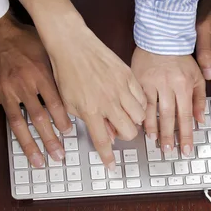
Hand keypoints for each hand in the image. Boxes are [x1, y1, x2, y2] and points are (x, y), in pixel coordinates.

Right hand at [0, 13, 70, 167]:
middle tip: (59, 156)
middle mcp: (21, 84)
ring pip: (15, 123)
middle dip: (50, 140)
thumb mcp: (46, 49)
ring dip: (27, 145)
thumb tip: (82, 88)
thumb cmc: (21, 37)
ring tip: (37, 161)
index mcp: (39, 74)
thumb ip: (60, 70)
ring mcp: (1, 90)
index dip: (63, 121)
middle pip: (38, 118)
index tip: (69, 134)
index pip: (55, 103)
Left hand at [12, 0, 146, 172]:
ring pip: (140, 116)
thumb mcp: (70, 102)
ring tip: (125, 113)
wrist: (72, 44)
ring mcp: (121, 88)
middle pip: (129, 132)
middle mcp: (108, 101)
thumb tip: (107, 135)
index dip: (108, 157)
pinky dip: (140, 104)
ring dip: (134, 120)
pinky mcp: (129, 76)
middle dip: (125, 134)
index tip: (112, 166)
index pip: (103, 141)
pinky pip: (143, 98)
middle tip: (117, 127)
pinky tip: (131, 100)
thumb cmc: (67, 72)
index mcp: (90, 110)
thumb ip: (88, 121)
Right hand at [131, 48, 205, 155]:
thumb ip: (199, 100)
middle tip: (168, 151)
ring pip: (151, 110)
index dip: (185, 135)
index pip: (185, 116)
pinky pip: (138, 101)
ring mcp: (151, 83)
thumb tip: (200, 121)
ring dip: (153, 128)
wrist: (161, 38)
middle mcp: (168, 85)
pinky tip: (140, 125)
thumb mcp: (197, 77)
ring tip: (154, 142)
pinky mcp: (138, 80)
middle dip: (169, 136)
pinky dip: (139, 114)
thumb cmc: (181, 59)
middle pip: (168, 117)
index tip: (185, 149)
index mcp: (184, 85)